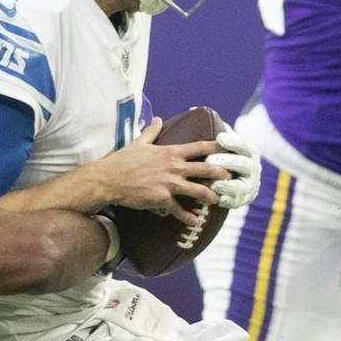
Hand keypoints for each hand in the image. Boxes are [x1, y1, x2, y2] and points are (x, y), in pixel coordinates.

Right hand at [86, 118, 228, 226]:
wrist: (109, 179)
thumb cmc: (123, 160)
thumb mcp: (139, 143)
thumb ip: (151, 132)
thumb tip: (157, 119)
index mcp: (170, 152)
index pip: (199, 147)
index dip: (215, 146)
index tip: (228, 147)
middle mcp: (173, 167)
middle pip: (205, 169)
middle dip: (221, 173)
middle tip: (231, 177)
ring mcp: (169, 184)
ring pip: (198, 190)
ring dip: (210, 196)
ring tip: (218, 200)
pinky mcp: (162, 199)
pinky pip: (180, 210)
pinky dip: (188, 217)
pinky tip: (194, 221)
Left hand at [210, 125, 260, 209]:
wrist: (229, 182)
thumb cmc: (218, 157)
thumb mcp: (218, 143)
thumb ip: (211, 128)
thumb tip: (193, 108)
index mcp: (248, 151)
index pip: (242, 145)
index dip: (233, 141)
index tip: (220, 138)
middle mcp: (252, 167)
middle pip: (242, 164)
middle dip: (227, 162)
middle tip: (210, 161)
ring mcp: (249, 184)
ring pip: (241, 185)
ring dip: (228, 184)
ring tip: (214, 184)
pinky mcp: (243, 199)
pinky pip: (237, 201)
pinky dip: (229, 200)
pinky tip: (219, 200)